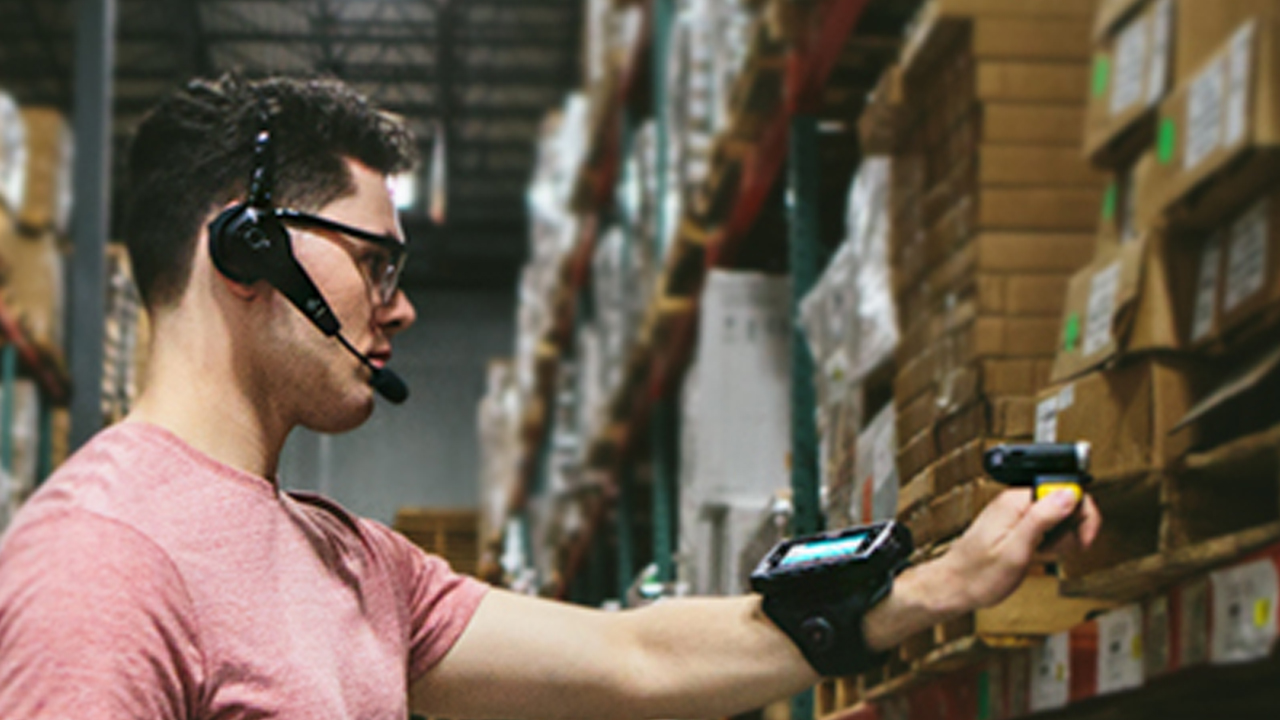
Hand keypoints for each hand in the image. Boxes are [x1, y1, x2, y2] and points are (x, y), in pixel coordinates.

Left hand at [932, 489, 1101, 610]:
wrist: (955, 587)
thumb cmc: (978, 575)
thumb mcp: (1016, 551)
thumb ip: (1041, 519)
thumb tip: (1068, 493)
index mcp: (1016, 501)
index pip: (1066, 489)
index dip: (1081, 514)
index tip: (1081, 540)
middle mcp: (1015, 501)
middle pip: (1065, 501)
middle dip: (1071, 529)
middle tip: (1056, 550)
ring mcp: (1015, 512)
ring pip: (1058, 516)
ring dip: (1061, 538)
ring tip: (1042, 554)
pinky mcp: (1015, 524)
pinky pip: (1045, 526)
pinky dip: (1049, 542)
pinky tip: (1038, 553)